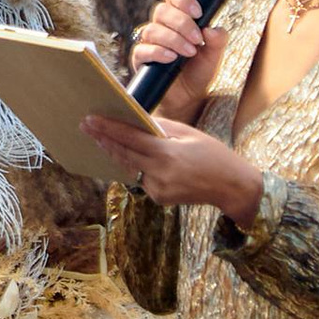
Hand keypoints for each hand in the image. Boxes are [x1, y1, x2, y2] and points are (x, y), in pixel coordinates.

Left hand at [82, 104, 263, 226]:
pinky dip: (135, 167)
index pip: (130, 138)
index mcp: (168, 153)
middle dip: (103, 139)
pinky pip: (141, 179)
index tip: (90, 120)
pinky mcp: (159, 199)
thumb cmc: (213, 154)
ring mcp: (158, 189)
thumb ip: (161, 129)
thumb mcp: (189, 134)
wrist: (231, 186)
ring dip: (115, 153)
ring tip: (99, 139)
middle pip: (124, 153)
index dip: (108, 128)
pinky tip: (128, 157)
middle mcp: (160, 173)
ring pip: (130, 168)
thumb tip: (137, 120)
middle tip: (86, 127)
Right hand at [125, 0, 225, 124]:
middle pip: (162, 10)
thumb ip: (218, 40)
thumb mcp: (214, 55)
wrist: (188, 97)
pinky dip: (159, 52)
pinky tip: (172, 58)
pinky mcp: (141, 59)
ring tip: (189, 53)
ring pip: (152, 29)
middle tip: (197, 39)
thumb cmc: (199, 70)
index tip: (198, 12)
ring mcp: (149, 41)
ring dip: (174, 40)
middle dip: (182, 23)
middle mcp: (161, 25)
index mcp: (178, 17)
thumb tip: (213, 28)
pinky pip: (143, 49)